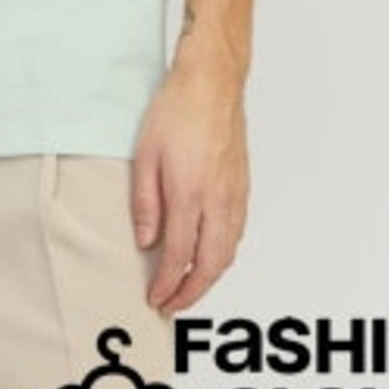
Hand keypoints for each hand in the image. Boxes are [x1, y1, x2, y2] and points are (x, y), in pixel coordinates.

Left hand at [130, 57, 249, 314]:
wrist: (212, 83)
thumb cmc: (177, 111)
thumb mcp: (145, 155)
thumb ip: (145, 203)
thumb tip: (145, 242)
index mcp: (190, 193)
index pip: (178, 255)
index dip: (166, 283)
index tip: (155, 297)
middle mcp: (218, 200)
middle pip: (209, 265)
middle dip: (190, 293)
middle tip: (171, 305)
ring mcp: (235, 195)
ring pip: (228, 254)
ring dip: (208, 278)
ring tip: (188, 288)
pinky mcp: (244, 187)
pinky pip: (237, 234)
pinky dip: (223, 256)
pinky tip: (209, 256)